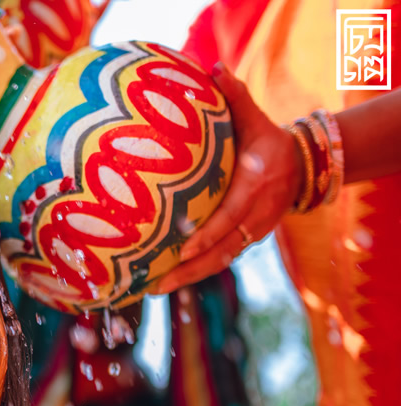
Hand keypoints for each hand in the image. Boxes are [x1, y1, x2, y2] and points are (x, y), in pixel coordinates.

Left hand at [151, 64, 302, 294]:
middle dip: (189, 269)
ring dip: (188, 277)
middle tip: (156, 283)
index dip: (208, 234)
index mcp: (256, 187)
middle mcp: (255, 216)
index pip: (231, 216)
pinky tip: (164, 280)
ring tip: (154, 289)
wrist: (301, 166)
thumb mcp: (256, 118)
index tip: (183, 247)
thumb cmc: (267, 139)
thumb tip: (213, 67)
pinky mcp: (244, 240)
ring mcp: (251, 232)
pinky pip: (218, 259)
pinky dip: (194, 272)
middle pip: (221, 250)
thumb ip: (235, 96)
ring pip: (219, 261)